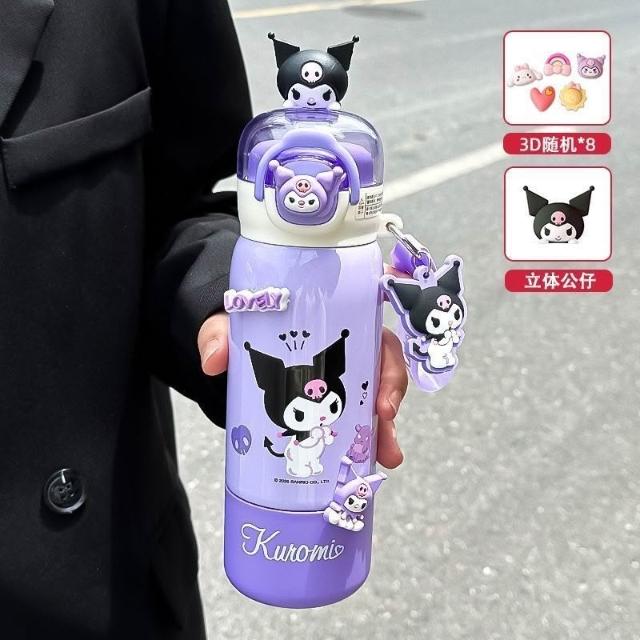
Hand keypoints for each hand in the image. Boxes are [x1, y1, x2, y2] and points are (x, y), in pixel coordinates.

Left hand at [198, 314, 406, 468]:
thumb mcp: (230, 324)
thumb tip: (215, 360)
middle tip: (384, 417)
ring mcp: (342, 379)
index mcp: (330, 320)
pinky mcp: (333, 404)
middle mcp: (344, 349)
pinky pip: (358, 421)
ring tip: (385, 455)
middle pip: (382, 365)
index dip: (385, 356)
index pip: (373, 327)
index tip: (382, 388)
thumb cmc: (243, 329)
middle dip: (390, 393)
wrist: (235, 349)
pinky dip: (366, 442)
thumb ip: (219, 334)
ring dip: (385, 428)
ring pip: (376, 398)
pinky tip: (368, 463)